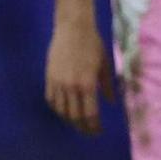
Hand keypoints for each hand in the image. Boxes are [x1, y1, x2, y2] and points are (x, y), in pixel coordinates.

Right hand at [44, 18, 113, 134]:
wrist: (73, 28)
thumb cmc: (93, 44)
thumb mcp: (105, 65)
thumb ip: (107, 85)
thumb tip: (111, 102)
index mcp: (88, 84)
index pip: (90, 114)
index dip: (94, 126)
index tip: (98, 131)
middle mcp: (71, 87)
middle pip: (75, 116)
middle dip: (82, 127)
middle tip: (89, 131)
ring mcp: (58, 83)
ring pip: (61, 110)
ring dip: (69, 120)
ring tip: (77, 122)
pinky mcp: (49, 78)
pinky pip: (51, 100)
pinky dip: (57, 109)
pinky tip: (63, 110)